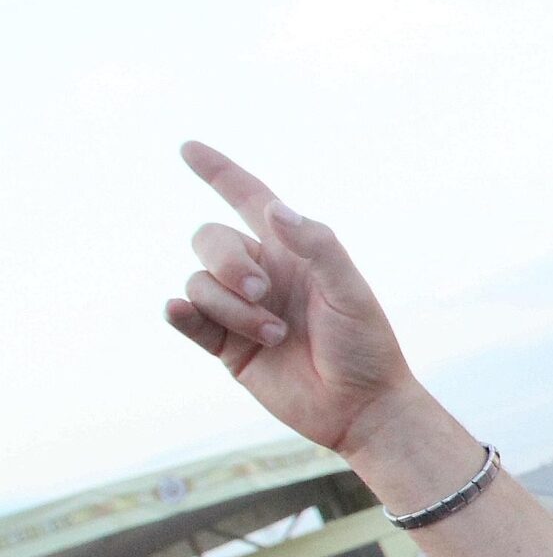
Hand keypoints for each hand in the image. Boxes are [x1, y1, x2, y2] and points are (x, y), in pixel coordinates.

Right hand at [167, 144, 426, 458]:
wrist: (361, 407)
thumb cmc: (366, 345)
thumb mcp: (350, 291)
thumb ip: (317, 246)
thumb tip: (274, 209)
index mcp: (293, 252)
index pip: (248, 200)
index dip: (220, 173)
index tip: (189, 149)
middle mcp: (263, 273)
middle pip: (211, 239)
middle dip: (228, 262)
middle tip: (264, 294)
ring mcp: (241, 309)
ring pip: (200, 282)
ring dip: (231, 306)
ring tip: (274, 336)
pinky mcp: (226, 345)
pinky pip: (188, 318)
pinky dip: (182, 313)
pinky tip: (184, 313)